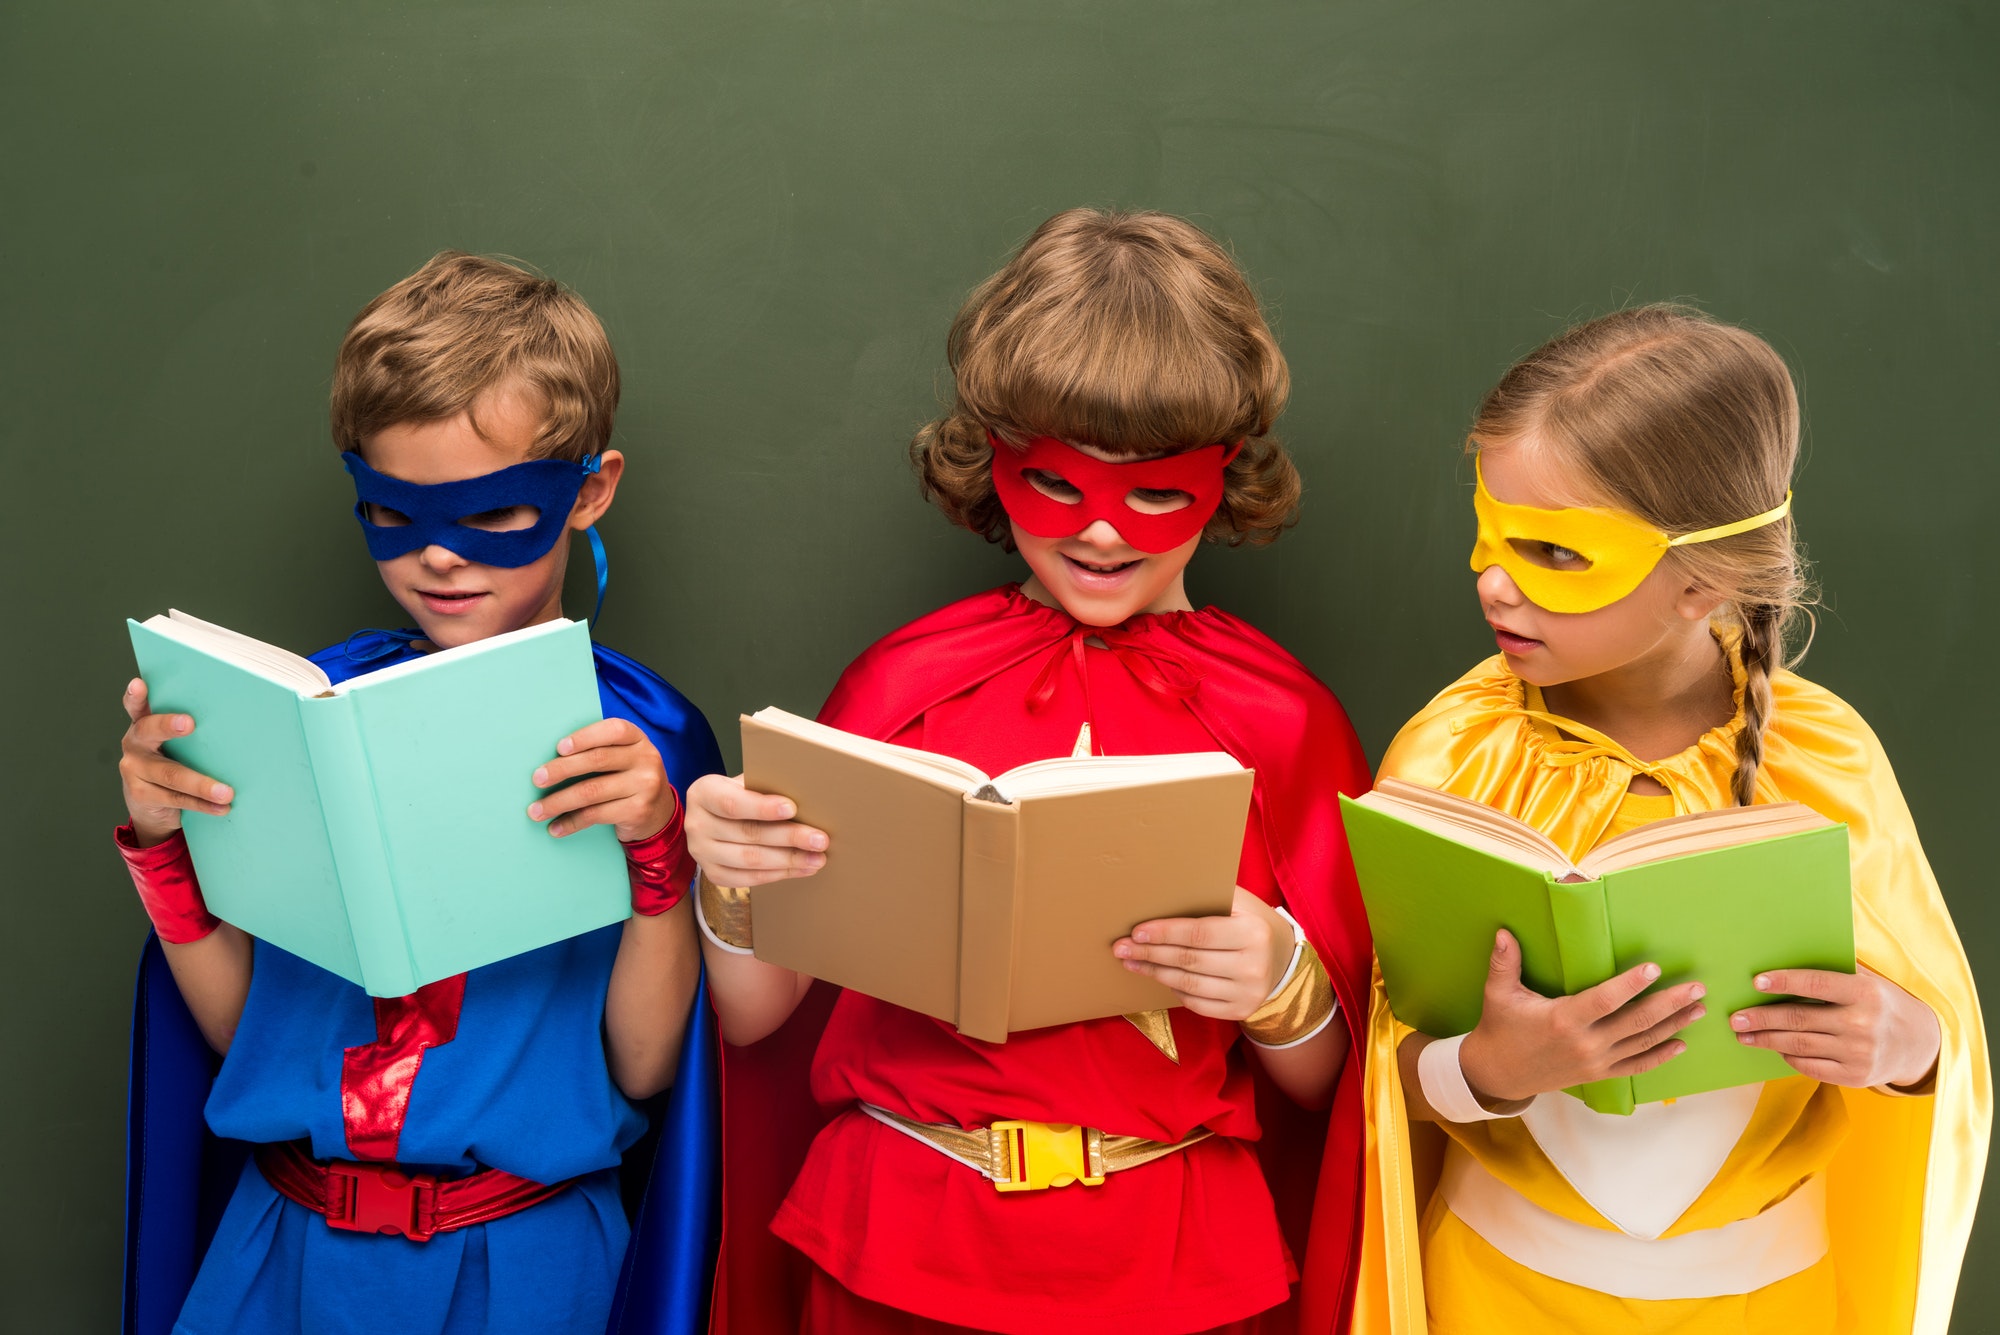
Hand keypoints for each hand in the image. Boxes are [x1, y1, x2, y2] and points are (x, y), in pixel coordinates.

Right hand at [119, 678, 233, 845]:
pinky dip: (203, 804)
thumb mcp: (177, 744)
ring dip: (202, 784)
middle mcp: (134, 743)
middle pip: (150, 731)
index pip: (137, 706)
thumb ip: (192, 732)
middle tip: (190, 723)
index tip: (140, 684)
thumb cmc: (174, 762)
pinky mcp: (140, 794)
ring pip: (170, 774)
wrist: (151, 804)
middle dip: (169, 725)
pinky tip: (222, 807)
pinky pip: (176, 798)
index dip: (136, 695)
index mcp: (144, 724)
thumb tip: (239, 724)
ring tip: (226, 792)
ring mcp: (134, 770)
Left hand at [529, 718, 675, 841]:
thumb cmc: (628, 778)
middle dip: (562, 769)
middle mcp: (646, 759)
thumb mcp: (624, 757)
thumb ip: (600, 750)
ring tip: (536, 810)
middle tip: (537, 779)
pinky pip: (596, 815)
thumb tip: (551, 758)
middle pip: (598, 760)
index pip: (613, 731)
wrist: (659, 813)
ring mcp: (645, 786)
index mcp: (638, 739)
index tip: (559, 747)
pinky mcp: (638, 811)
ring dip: (559, 801)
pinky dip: (571, 822)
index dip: (585, 737)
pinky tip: (556, 827)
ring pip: (592, 791)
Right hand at [684, 773, 826, 885]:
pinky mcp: (713, 873)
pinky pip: (748, 879)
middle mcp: (697, 824)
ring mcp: (702, 852)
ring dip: (789, 860)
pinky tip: (801, 869)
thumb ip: (765, 786)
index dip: (763, 807)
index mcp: (703, 793)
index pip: (732, 803)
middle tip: (820, 839)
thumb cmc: (739, 794)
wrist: (713, 817)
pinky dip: (778, 874)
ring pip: (750, 860)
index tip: (792, 808)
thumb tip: (807, 794)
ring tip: (817, 858)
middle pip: (747, 833)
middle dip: (789, 837)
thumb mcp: (744, 782)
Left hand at [1112, 888, 1294, 1021]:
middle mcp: (1253, 965)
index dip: (1165, 933)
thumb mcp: (1241, 902)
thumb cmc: (1252, 922)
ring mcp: (1248, 993)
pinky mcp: (1241, 1010)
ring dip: (1154, 972)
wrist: (1284, 959)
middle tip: (1121, 947)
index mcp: (1253, 933)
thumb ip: (1210, 894)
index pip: (1199, 933)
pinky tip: (1159, 977)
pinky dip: (1175, 989)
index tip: (1137, 931)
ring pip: (1188, 984)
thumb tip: (1163, 885)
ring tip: (1131, 961)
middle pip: (1189, 960)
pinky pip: (1197, 1003)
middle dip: (1150, 953)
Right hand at [1457, 929, 1705, 1103]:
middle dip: (1670, 1004)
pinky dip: (1660, 1056)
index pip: (1604, 1000)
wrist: (1498, 1073)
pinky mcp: (1598, 1074)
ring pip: (1643, 1043)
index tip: (1654, 968)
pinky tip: (1680, 1043)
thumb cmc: (1500, 1028)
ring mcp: (1595, 1062)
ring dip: (1674, 1026)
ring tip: (1698, 1008)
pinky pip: (1636, 1066)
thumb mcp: (1498, 993)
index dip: (1630, 984)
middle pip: (1635, 1022)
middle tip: (1697, 988)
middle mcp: (1585, 1043)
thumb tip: (1503, 932)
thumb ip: (1504, 962)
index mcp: (1562, 1020)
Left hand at [1730, 966, 1940, 1088]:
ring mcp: (1858, 1053)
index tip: (1756, 981)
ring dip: (1765, 1039)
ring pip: (1799, 1045)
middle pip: (1799, 1020)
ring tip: (1743, 1034)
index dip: (1784, 982)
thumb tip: (1786, 953)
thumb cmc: (1882, 1003)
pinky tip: (1774, 1048)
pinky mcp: (1855, 1076)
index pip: (1816, 984)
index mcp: (1864, 993)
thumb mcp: (1869, 980)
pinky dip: (1788, 1056)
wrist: (1920, 1044)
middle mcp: (1862, 1023)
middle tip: (1735, 1018)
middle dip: (1761, 1018)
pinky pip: (1810, 1066)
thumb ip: (1836, 971)